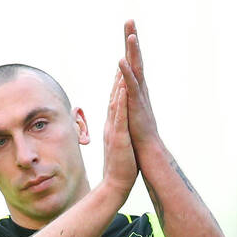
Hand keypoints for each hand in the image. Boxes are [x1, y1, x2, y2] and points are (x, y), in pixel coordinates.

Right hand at [101, 67, 137, 199]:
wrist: (116, 184)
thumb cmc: (121, 166)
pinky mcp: (118, 136)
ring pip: (115, 100)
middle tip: (123, 53)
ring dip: (118, 81)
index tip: (124, 62)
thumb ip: (118, 131)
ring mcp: (113, 128)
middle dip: (119, 72)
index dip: (119, 80)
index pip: (116, 98)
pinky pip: (119, 116)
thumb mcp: (120, 143)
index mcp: (113, 123)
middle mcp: (111, 122)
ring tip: (123, 61)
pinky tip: (124, 88)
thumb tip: (119, 125)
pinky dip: (121, 101)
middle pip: (114, 93)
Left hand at [119, 19, 159, 151]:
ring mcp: (138, 95)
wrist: (146, 149)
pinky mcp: (136, 104)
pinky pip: (130, 85)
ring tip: (130, 35)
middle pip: (135, 58)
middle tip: (130, 20)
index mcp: (135, 88)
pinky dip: (126, 73)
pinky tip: (121, 61)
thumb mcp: (129, 110)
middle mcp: (139, 87)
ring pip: (135, 68)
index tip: (128, 29)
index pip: (131, 62)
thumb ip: (126, 98)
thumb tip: (123, 90)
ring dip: (133, 51)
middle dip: (132, 39)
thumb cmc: (137, 133)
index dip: (129, 46)